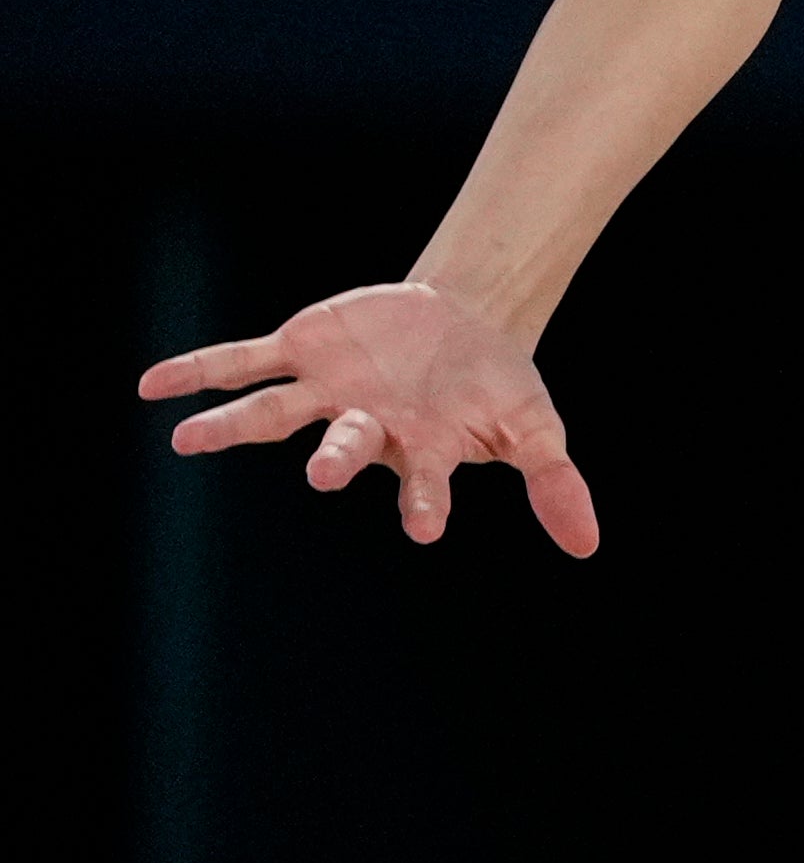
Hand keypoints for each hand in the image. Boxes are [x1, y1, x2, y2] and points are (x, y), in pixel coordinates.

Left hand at [140, 280, 599, 554]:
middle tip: (323, 476)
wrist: (463, 316)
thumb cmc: (496, 384)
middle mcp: (363, 427)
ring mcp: (327, 390)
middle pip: (342, 446)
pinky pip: (242, 362)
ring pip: (274, 413)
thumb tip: (589, 546)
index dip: (424, 504)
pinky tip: (154, 386)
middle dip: (334, 459)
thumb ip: (556, 483)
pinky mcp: (301, 348)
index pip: (423, 484)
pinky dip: (199, 371)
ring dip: (230, 426)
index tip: (427, 530)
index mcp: (420, 449)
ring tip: (187, 440)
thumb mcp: (535, 428)